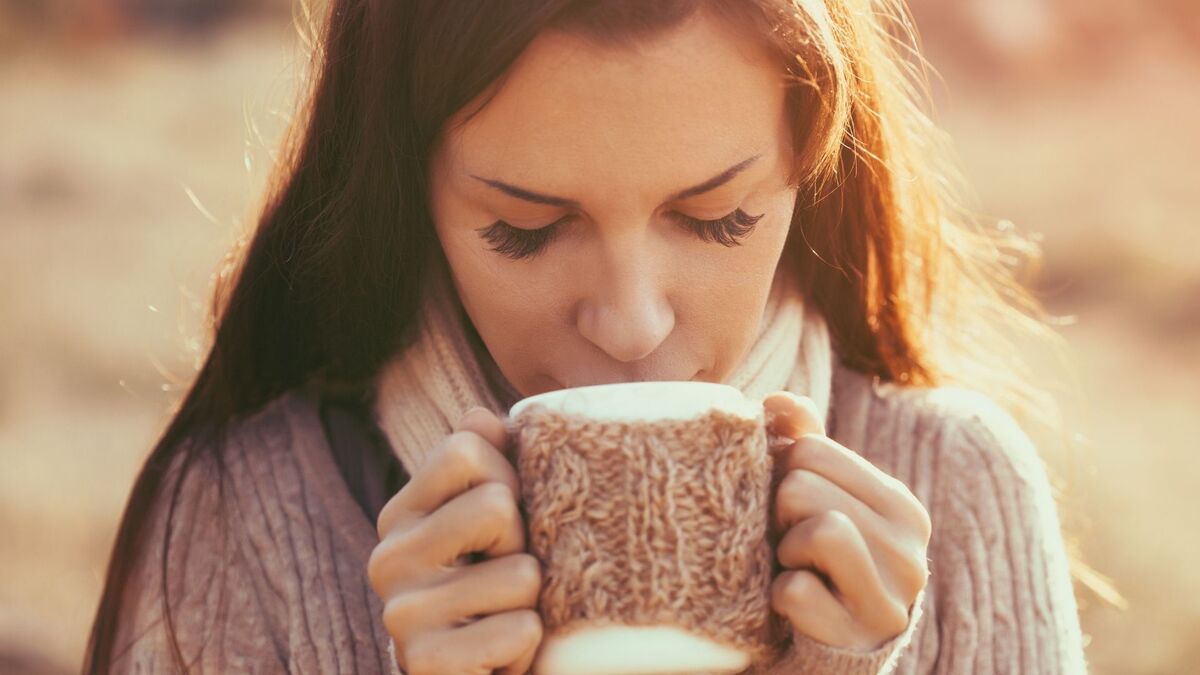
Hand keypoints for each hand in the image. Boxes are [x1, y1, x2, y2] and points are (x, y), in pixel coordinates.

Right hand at [367, 407, 543, 674]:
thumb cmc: (494, 594)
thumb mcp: (492, 524)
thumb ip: (488, 464)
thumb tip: (480, 415)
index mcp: (400, 514)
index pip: (465, 449)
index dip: (509, 479)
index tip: (505, 523)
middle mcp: (387, 558)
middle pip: (496, 505)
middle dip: (524, 543)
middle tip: (507, 577)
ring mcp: (401, 614)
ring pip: (521, 573)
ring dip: (531, 601)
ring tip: (503, 619)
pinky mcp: (425, 663)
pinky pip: (521, 629)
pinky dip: (526, 645)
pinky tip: (499, 656)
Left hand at [762, 391, 930, 651]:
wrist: (831, 648)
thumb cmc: (818, 560)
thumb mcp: (818, 499)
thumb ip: (803, 441)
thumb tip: (778, 400)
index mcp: (901, 507)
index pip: (810, 449)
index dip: (783, 474)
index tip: (793, 507)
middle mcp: (910, 552)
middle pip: (804, 486)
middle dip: (780, 512)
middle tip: (791, 541)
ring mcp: (889, 599)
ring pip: (817, 530)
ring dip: (785, 551)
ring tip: (796, 567)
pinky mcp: (856, 637)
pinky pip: (796, 591)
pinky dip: (780, 597)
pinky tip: (794, 605)